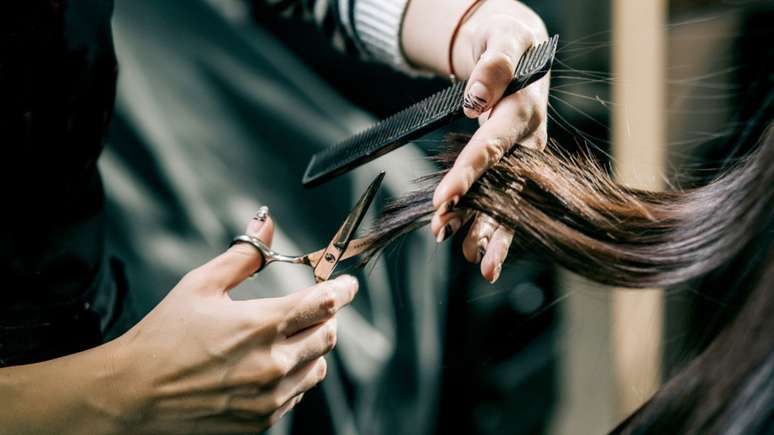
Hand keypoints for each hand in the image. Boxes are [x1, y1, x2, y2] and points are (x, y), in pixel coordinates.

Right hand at [107, 209, 357, 433]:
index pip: (325, 303)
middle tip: (310, 309)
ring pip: (318, 367)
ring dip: (311, 349)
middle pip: (328, 334)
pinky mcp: (260, 421)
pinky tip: (267, 367)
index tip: (348, 284)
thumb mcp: (200, 284)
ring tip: (283, 339)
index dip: (343, 289)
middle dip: (326, 317)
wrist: (132, 393)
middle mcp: (271, 364)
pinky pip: (297, 395)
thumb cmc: (164, 335)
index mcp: (260, 325)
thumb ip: (243, 254)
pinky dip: (294, 377)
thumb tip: (266, 223)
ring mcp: (268, 397)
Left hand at [402, 0, 548, 282]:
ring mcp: (521, 155)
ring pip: (505, 199)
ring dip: (486, 229)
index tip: (443, 199)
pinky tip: (464, 239)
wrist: (517, 47)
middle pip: (507, 187)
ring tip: (469, 257)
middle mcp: (527, 140)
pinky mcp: (511, 163)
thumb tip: (476, 99)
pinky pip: (498, 194)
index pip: (492, 146)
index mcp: (524, 111)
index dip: (468, 174)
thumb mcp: (503, 39)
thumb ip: (493, 66)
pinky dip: (482, 218)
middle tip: (472, 255)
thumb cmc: (507, 40)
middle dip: (490, 223)